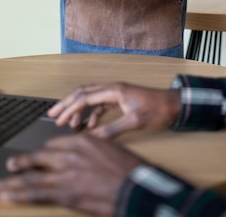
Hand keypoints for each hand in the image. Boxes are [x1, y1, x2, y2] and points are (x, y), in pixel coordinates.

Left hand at [0, 133, 143, 215]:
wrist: (134, 187)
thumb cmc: (128, 170)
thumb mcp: (110, 149)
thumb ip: (91, 151)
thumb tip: (82, 158)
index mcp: (81, 141)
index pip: (53, 144)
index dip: (43, 153)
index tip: (37, 156)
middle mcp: (69, 154)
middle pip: (38, 157)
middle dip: (22, 163)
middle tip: (9, 165)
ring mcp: (64, 173)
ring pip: (31, 176)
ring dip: (11, 181)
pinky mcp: (64, 193)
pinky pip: (35, 193)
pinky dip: (18, 194)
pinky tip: (7, 195)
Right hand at [47, 81, 181, 138]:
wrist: (174, 105)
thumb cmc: (157, 110)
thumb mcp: (135, 122)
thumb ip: (113, 130)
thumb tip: (93, 138)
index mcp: (114, 90)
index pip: (85, 97)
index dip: (69, 108)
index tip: (57, 120)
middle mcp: (113, 88)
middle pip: (84, 93)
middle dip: (67, 103)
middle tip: (52, 115)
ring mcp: (116, 92)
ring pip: (91, 98)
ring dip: (78, 109)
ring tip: (69, 124)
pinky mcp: (120, 98)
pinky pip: (100, 104)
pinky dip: (91, 113)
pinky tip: (88, 125)